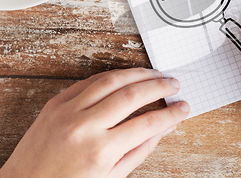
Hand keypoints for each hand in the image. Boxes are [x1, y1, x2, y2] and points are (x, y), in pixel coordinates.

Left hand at [0, 68, 189, 177]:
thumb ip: (141, 149)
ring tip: (156, 75)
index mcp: (101, 151)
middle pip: (133, 95)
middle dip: (160, 87)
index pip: (148, 124)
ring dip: (139, 73)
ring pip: (112, 80)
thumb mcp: (112, 176)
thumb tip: (165, 127)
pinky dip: (113, 75)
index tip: (183, 108)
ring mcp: (68, 111)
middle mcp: (85, 127)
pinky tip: (127, 76)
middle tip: (174, 85)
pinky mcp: (56, 102)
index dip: (171, 113)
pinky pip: (90, 80)